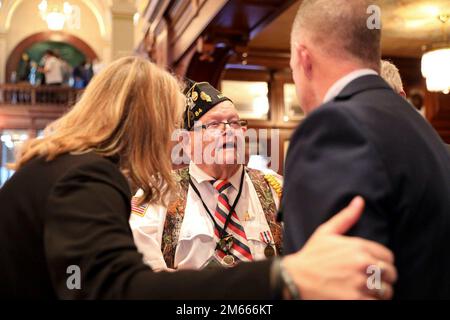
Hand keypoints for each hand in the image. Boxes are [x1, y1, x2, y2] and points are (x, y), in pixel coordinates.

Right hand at [282, 196, 396, 299]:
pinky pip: (376, 303)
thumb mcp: (326, 232)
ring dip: (378, 293)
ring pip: (386, 291)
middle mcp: (362, 264)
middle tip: (370, 281)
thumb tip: (360, 200)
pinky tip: (359, 297)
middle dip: (383, 278)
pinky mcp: (356, 300)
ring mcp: (360, 283)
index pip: (388, 257)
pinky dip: (371, 301)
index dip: (381, 262)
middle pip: (391, 274)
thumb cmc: (311, 256)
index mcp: (359, 246)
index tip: (372, 267)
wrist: (295, 278)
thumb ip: (347, 217)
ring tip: (365, 291)